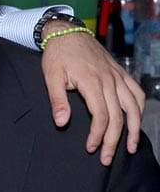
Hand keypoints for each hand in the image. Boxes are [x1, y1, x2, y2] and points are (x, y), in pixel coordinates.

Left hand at [40, 25, 144, 164]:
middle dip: (114, 141)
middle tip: (106, 159)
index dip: (98, 135)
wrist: (67, 32)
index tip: (90, 148)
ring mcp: (117, 76)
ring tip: (131, 147)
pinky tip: (137, 121)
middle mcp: (109, 80)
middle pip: (118, 116)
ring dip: (134, 129)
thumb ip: (57, 100)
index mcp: (92, 82)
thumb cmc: (57, 55)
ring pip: (133, 106)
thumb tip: (61, 122)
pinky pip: (136, 92)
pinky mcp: (120, 73)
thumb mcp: (51, 77)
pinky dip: (139, 108)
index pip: (101, 116)